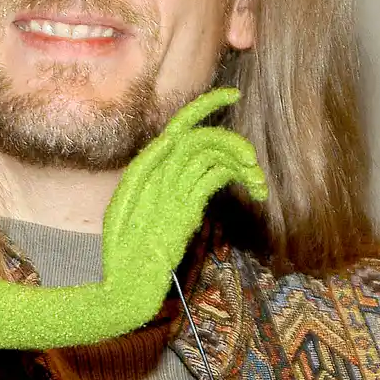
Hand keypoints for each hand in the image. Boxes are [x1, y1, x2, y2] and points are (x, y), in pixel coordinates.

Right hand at [101, 88, 265, 322]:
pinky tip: (249, 188)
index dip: (205, 106)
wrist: (127, 285)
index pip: (177, 127)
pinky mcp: (184, 210)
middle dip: (232, 140)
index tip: (231, 94)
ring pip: (211, 153)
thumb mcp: (125, 210)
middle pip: (199, 137)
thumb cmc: (126, 252)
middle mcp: (154, 175)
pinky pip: (215, 176)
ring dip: (241, 160)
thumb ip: (146, 181)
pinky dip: (237, 175)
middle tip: (251, 158)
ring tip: (255, 177)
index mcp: (141, 171)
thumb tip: (171, 160)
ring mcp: (169, 192)